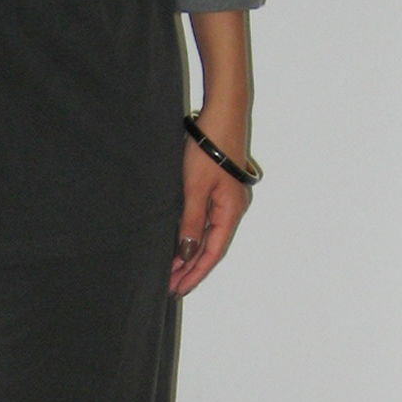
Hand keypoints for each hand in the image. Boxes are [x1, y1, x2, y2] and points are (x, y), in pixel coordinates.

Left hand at [169, 119, 252, 297]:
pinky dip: (191, 233)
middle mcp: (232, 207)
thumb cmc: (209, 147)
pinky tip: (178, 240)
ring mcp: (225, 197)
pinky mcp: (217, 187)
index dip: (195, 273)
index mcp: (230, 210)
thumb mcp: (194, 188)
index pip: (211, 253)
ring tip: (169, 268)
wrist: (221, 112)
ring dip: (189, 251)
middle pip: (210, 246)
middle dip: (190, 267)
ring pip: (207, 234)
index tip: (178, 289)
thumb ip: (191, 222)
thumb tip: (188, 254)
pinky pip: (204, 219)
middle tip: (169, 284)